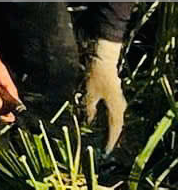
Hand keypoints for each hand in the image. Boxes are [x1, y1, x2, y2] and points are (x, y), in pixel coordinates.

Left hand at [84, 37, 124, 151]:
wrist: (102, 59)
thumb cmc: (95, 76)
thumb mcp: (89, 93)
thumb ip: (89, 109)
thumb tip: (89, 121)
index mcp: (115, 107)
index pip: (115, 128)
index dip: (111, 140)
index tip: (107, 150)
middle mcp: (120, 105)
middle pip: (117, 125)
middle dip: (111, 135)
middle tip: (106, 145)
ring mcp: (118, 100)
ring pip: (115, 118)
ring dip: (110, 127)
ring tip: (104, 136)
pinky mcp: (114, 95)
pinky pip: (113, 111)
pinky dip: (109, 118)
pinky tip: (103, 121)